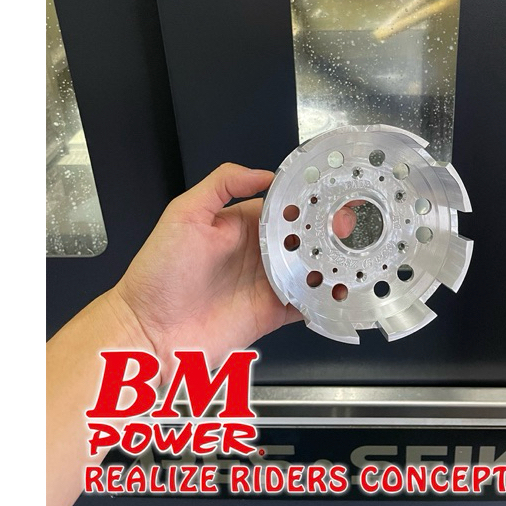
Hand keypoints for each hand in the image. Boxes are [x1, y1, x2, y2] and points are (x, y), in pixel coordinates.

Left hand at [110, 162, 357, 376]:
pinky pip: (307, 302)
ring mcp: (268, 283)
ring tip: (355, 253)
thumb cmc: (159, 272)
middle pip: (305, 235)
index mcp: (242, 224)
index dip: (309, 199)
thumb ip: (222, 185)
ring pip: (311, 266)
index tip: (332, 192)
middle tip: (348, 223)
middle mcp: (259, 251)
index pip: (284, 206)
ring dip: (334, 260)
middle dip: (329, 227)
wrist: (149, 331)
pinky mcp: (273, 313)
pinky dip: (327, 297)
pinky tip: (343, 289)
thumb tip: (264, 173)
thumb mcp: (184, 214)